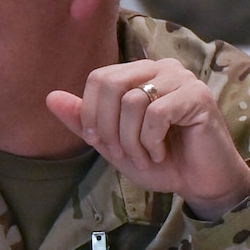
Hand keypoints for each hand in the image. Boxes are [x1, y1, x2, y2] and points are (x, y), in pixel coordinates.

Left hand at [45, 58, 249, 220]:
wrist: (198, 182)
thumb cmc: (158, 161)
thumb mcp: (111, 143)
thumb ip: (83, 121)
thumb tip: (50, 97)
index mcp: (139, 73)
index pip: (98, 78)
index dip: (92, 114)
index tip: (102, 142)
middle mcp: (161, 68)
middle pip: (111, 84)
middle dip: (108, 127)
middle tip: (122, 153)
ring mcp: (182, 79)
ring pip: (132, 101)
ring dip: (131, 140)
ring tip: (145, 157)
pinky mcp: (199, 96)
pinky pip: (157, 113)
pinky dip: (151, 141)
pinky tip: (161, 153)